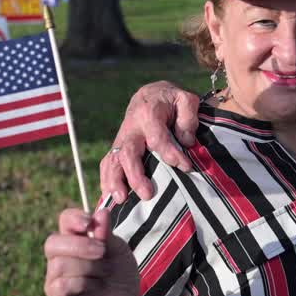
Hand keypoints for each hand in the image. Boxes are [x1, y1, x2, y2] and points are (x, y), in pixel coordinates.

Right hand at [43, 207, 139, 295]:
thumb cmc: (119, 273)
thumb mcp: (118, 250)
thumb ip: (107, 234)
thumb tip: (101, 213)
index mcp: (74, 239)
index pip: (65, 220)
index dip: (74, 218)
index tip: (89, 222)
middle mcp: (60, 256)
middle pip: (53, 242)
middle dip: (80, 245)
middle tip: (102, 251)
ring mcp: (55, 277)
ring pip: (61, 264)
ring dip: (89, 267)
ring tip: (104, 273)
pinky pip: (62, 284)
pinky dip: (83, 283)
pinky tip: (95, 286)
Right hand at [99, 81, 201, 202]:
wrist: (151, 95)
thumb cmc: (172, 101)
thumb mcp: (185, 100)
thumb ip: (188, 118)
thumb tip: (186, 141)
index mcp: (149, 114)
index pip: (158, 138)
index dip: (171, 154)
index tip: (186, 167)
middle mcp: (131, 128)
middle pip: (128, 152)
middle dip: (135, 175)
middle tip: (147, 194)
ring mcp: (122, 138)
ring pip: (113, 160)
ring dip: (115, 181)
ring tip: (121, 199)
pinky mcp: (118, 147)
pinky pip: (108, 163)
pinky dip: (107, 180)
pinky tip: (110, 198)